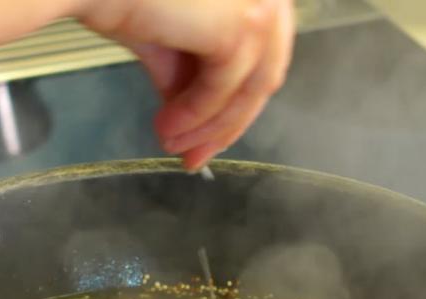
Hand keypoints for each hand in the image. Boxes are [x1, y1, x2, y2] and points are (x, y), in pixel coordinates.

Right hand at [78, 0, 295, 169]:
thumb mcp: (162, 41)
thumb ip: (185, 75)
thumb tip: (188, 116)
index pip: (258, 57)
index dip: (232, 106)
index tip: (202, 143)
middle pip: (263, 73)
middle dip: (224, 125)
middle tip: (191, 156)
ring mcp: (257, 3)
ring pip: (252, 87)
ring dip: (209, 126)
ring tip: (171, 143)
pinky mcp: (242, 23)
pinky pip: (226, 90)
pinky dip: (197, 116)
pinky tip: (168, 127)